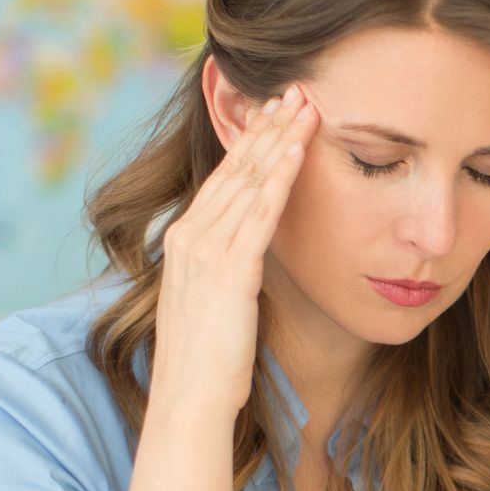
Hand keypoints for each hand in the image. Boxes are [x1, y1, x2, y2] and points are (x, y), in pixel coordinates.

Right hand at [149, 83, 318, 420]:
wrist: (190, 402)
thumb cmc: (209, 363)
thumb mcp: (215, 303)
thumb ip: (229, 271)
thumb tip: (250, 259)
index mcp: (184, 241)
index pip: (223, 179)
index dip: (251, 142)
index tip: (276, 111)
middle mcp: (189, 237)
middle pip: (235, 169)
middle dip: (266, 125)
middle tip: (295, 88)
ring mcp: (205, 252)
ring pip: (248, 181)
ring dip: (278, 139)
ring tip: (305, 104)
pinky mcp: (228, 271)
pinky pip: (259, 213)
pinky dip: (279, 177)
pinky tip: (299, 149)